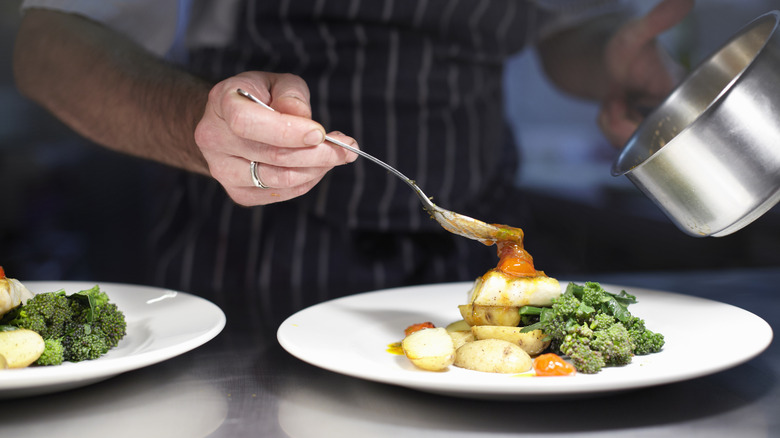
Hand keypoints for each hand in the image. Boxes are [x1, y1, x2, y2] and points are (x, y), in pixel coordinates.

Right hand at [194, 71, 357, 205]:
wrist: (229, 123)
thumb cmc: (259, 98)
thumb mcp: (276, 82)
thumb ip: (291, 95)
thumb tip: (302, 117)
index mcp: (221, 102)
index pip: (248, 122)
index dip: (287, 131)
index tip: (320, 133)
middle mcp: (214, 139)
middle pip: (272, 156)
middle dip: (318, 154)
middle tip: (347, 148)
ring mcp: (222, 170)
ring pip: (280, 179)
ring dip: (317, 169)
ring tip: (335, 155)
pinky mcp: (238, 192)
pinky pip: (280, 193)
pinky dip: (307, 181)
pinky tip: (316, 166)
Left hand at [598, 0, 694, 146]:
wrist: (599, 58)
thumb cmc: (619, 45)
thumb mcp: (634, 35)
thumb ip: (657, 21)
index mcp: (683, 90)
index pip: (670, 127)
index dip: (639, 125)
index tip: (620, 102)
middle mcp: (676, 109)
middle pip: (650, 143)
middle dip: (620, 126)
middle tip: (613, 100)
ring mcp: (659, 122)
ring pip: (634, 147)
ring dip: (613, 126)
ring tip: (613, 100)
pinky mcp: (645, 130)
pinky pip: (625, 145)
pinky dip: (611, 129)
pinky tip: (613, 109)